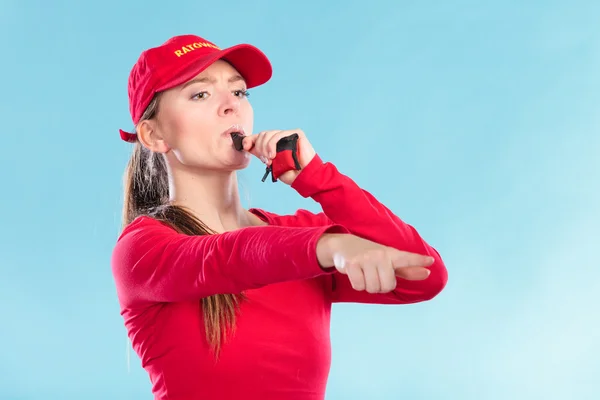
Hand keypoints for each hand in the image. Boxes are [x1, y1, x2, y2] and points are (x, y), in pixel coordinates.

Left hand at [241, 129, 315, 184]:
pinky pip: (279, 134)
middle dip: (260, 148)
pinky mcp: (296, 133)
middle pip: (262, 135)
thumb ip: (261, 153)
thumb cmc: (289, 173)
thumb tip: (247, 145)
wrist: (303, 177)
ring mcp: (288, 135)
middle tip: (266, 160)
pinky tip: (274, 154)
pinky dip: (273, 144)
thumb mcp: (271, 164)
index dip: (249, 140)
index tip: (245, 147)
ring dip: (266, 147)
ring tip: (270, 159)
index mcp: (273, 144)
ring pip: (269, 134)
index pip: (258, 137)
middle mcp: (280, 138)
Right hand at [316, 233, 433, 292]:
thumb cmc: (370, 255)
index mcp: (391, 254)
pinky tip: (355, 274)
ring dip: (368, 286)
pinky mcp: (352, 264)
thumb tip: (427, 274)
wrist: (343, 245)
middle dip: (381, 286)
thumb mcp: (389, 260)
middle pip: (387, 286)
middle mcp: (380, 255)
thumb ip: (407, 269)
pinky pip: (359, 286)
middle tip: (374, 275)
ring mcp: (366, 259)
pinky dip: (357, 284)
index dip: (418, 261)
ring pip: (373, 288)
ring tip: (364, 273)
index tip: (430, 262)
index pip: (407, 258)